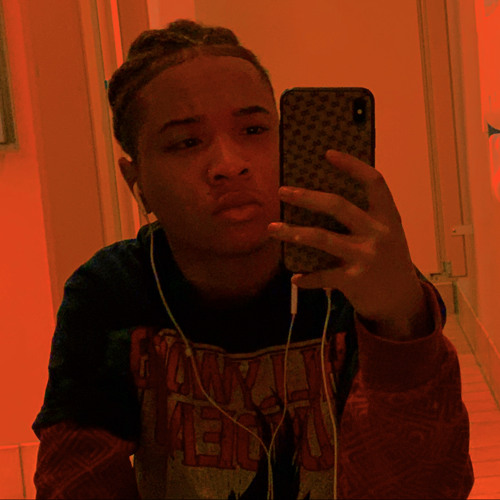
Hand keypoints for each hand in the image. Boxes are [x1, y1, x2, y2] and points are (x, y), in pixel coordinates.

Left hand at [267, 149, 432, 338]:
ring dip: (292, 232)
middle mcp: (378, 233)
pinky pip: (322, 275)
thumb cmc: (388, 262)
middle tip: (282, 191)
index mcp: (388, 217)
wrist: (402, 302)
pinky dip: (306, 278)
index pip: (374, 182)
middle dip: (306, 197)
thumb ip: (364, 219)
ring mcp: (366, 256)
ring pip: (321, 238)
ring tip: (272, 229)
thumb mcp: (387, 235)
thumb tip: (321, 201)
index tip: (328, 153)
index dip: (352, 165)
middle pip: (337, 206)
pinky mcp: (354, 280)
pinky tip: (295, 278)